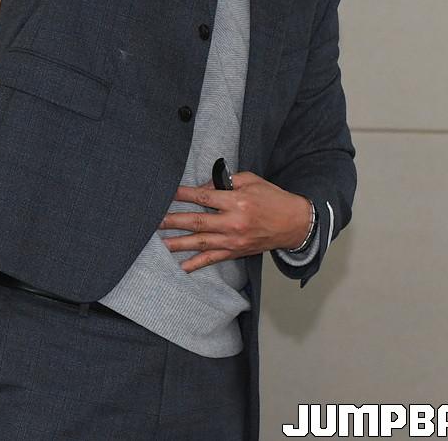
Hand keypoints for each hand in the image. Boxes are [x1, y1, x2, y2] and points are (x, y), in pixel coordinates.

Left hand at [158, 172, 312, 271]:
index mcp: (237, 201)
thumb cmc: (272, 198)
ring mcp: (233, 241)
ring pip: (200, 242)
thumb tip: (203, 186)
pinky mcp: (235, 252)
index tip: (168, 193)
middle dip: (173, 221)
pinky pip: (212, 259)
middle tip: (155, 221)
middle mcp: (233, 222)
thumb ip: (226, 181)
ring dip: (178, 243)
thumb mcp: (251, 180)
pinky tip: (181, 267)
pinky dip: (196, 264)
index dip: (184, 194)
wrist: (293, 223)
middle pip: (197, 221)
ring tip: (159, 243)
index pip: (203, 196)